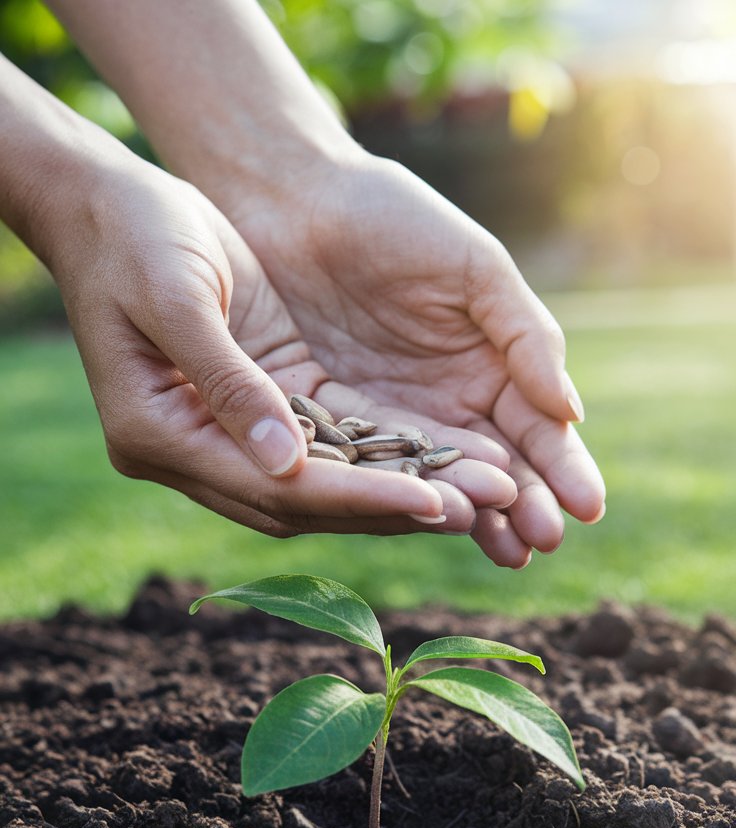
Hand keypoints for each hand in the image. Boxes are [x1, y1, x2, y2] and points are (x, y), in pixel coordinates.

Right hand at [52, 158, 521, 538]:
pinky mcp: (259, 405)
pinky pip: (329, 443)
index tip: (433, 502)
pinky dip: (384, 454)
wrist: (108, 206)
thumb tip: (287, 466)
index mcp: (157, 438)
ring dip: (401, 489)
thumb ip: (228, 384)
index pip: (276, 489)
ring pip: (326, 482)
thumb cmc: (131, 238)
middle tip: (482, 510)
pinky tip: (444, 456)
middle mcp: (193, 455)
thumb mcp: (176, 298)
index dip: (357, 498)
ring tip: (482, 493)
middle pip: (309, 502)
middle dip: (395, 506)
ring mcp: (225, 436)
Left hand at [234, 152, 605, 565]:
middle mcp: (449, 403)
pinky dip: (409, 501)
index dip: (562, 469)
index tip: (588, 507)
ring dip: (478, 518)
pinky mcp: (340, 428)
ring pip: (444, 481)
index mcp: (493, 365)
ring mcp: (396, 420)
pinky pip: (378, 471)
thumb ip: (524, 335)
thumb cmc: (393, 220)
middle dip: (526, 506)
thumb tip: (570, 411)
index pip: (536, 430)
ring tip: (508, 554)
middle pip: (497, 468)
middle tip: (545, 542)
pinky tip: (438, 524)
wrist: (296, 203)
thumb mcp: (474, 270)